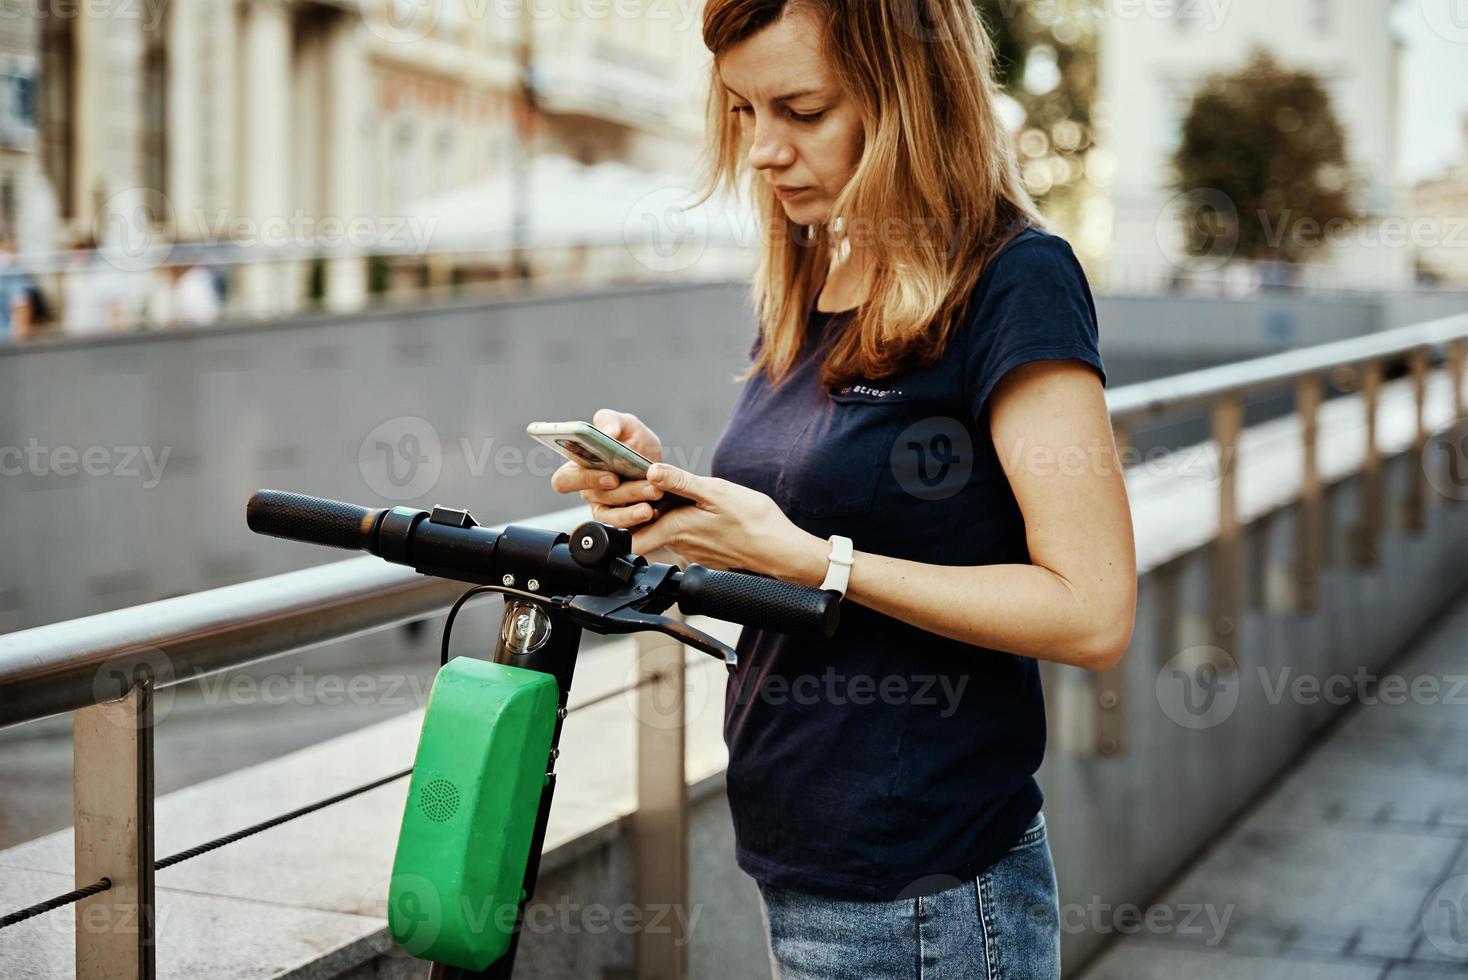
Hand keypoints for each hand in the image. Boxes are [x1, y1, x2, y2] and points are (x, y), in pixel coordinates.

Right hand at [549, 409, 664, 528]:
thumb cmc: (637, 444)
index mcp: (581, 466)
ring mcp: (605, 507)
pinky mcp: (621, 521)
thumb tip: (607, 432)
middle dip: (603, 486)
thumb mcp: (628, 425)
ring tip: (653, 490)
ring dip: (631, 498)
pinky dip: (636, 517)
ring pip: (609, 511)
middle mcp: (589, 489)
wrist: (664, 468)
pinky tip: (651, 509)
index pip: (563, 479)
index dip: (579, 477)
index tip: (602, 469)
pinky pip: (622, 526)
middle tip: (618, 479)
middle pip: (586, 495)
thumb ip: (612, 421)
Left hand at [630, 463, 826, 584]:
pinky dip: (684, 522)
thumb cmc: (752, 521)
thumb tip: (651, 471)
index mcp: (675, 528)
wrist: (779, 550)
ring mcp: (692, 551)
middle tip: (650, 488)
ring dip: (665, 514)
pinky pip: (685, 536)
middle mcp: (679, 544)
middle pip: (646, 529)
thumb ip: (680, 482)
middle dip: (642, 510)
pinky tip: (699, 510)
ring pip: (666, 531)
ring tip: (674, 493)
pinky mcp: (705, 553)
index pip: (630, 536)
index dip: (620, 518)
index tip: (623, 495)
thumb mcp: (716, 492)